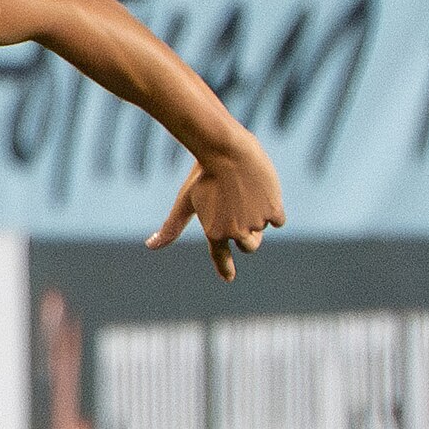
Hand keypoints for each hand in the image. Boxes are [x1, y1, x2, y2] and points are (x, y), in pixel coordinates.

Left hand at [147, 134, 285, 281]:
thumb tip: (150, 246)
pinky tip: (265, 193)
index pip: (221, 257)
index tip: (228, 278)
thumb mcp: (186, 202)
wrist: (226, 150)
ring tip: (247, 192)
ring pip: (262, 228)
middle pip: (249, 245)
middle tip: (241, 209)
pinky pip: (278, 220)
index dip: (225, 268)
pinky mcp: (273, 211)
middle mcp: (235, 233)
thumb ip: (171, 228)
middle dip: (248, 234)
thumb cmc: (204, 174)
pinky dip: (273, 209)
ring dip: (258, 215)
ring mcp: (255, 223)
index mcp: (214, 233)